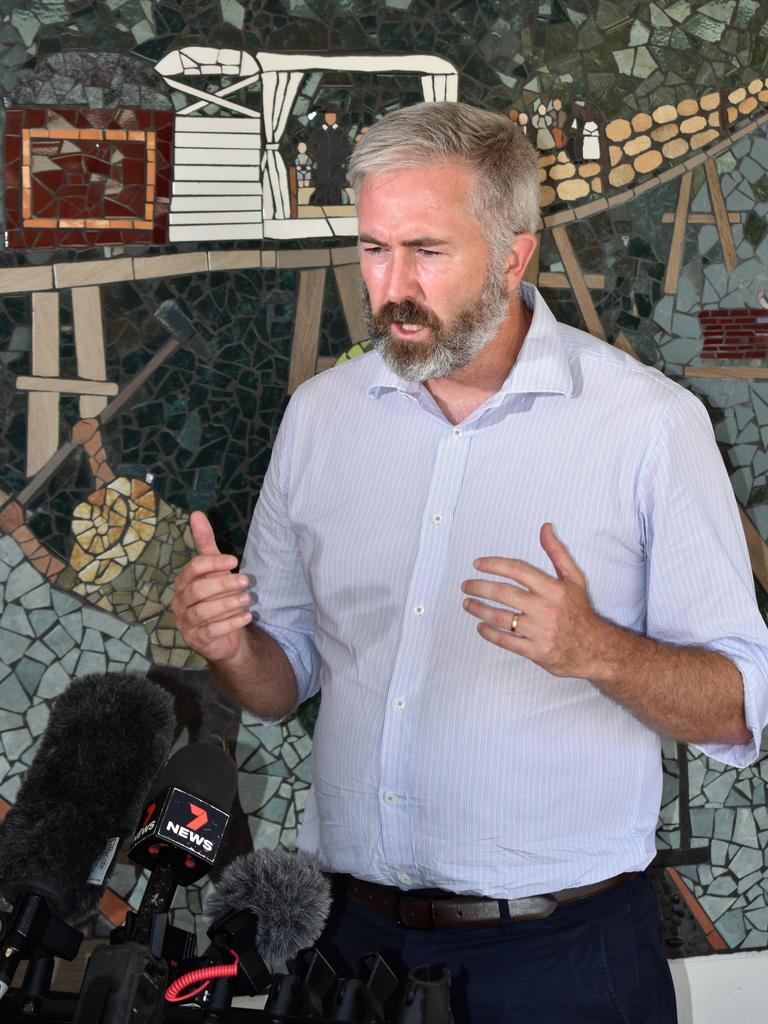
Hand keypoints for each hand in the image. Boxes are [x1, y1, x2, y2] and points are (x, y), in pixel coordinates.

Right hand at [171, 511, 252, 663]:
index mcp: (182, 583)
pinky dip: (231, 623)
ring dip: (228, 604)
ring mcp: (185, 623)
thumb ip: (205, 543)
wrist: (225, 634)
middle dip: (224, 584)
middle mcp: (179, 602)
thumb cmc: (219, 596)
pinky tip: (247, 616)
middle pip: (198, 590)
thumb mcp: (215, 569)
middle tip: (246, 581)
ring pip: (203, 612)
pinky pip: (211, 631)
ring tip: (247, 599)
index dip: (213, 563)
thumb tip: (197, 514)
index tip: (235, 561)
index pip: (193, 568)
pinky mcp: (196, 640)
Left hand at [461, 523, 607, 677]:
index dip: (494, 565)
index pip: (517, 570)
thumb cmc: (579, 611)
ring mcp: (538, 631)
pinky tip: (480, 626)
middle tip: (466, 585)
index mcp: (553, 589)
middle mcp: (544, 609)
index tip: (478, 564)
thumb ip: (557, 552)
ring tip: (467, 604)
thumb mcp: (573, 579)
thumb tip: (545, 527)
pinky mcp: (535, 651)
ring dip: (479, 609)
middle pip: (503, 593)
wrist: (594, 648)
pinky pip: (505, 641)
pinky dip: (489, 633)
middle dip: (479, 587)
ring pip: (500, 618)